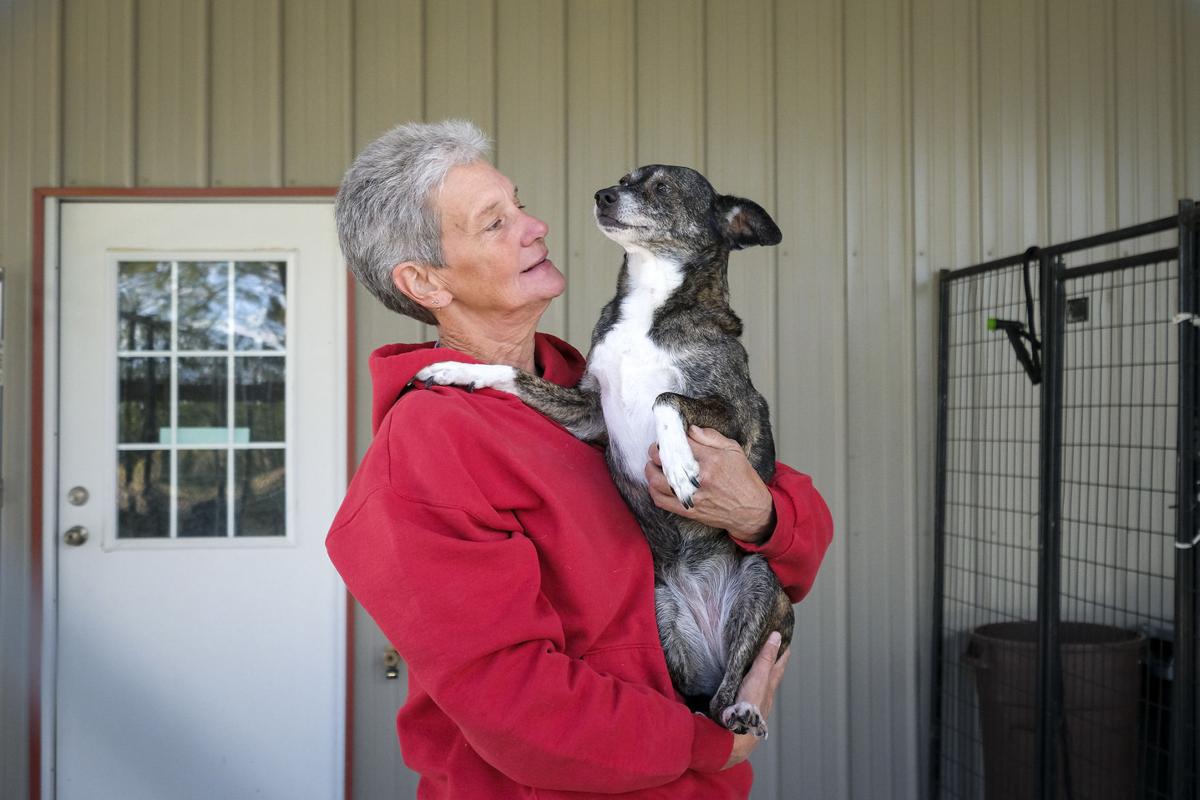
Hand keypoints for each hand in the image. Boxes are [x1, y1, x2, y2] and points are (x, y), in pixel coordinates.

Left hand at [646, 426, 774, 542]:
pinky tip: (655, 483)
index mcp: (711, 460)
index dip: (671, 437)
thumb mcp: (734, 451)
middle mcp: (699, 478)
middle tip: (657, 448)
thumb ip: (712, 437)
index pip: (681, 442)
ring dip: (650, 470)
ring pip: (657, 481)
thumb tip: (691, 430)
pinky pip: (661, 501)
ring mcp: (692, 495)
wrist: (752, 511)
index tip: (669, 436)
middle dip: (656, 451)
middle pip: (664, 460)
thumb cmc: (744, 479)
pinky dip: (653, 490)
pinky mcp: (688, 510)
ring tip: (652, 464)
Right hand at [722, 632, 789, 768]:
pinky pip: (749, 691)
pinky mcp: (744, 708)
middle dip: (773, 661)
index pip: (780, 662)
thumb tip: (777, 636)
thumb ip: (766, 658)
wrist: (738, 735)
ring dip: (760, 673)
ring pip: (761, 684)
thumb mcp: (758, 677)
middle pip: (772, 673)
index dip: (783, 650)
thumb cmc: (750, 706)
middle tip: (772, 648)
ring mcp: (755, 702)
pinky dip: (747, 684)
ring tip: (755, 664)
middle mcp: (765, 693)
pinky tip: (741, 685)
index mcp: (770, 683)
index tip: (785, 638)